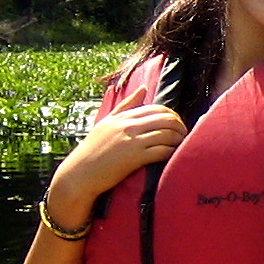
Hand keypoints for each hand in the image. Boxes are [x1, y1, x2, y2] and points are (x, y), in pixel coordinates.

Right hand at [45, 85, 185, 225]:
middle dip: (180, 127)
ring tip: (183, 146)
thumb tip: (144, 88)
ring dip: (179, 140)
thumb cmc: (92, 150)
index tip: (177, 126)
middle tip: (185, 137)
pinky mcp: (134, 157)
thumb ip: (126, 105)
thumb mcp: (106, 123)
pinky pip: (161, 150)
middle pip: (166, 119)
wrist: (79, 175)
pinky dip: (172, 152)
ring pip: (167, 134)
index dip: (173, 116)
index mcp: (123, 117)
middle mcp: (128, 126)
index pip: (158, 108)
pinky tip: (175, 156)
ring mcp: (131, 141)